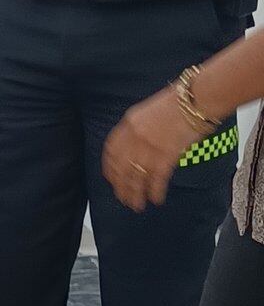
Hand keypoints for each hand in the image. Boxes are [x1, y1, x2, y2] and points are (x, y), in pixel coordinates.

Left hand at [102, 86, 200, 210]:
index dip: (110, 168)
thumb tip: (135, 147)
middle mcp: (135, 137)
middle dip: (121, 186)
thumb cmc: (178, 103)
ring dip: (135, 194)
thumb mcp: (148, 111)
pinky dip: (155, 192)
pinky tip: (156, 199)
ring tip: (136, 205)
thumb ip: (137, 128)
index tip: (111, 179)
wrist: (196, 99)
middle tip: (123, 198)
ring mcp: (149, 147)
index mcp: (128, 123)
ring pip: (136, 177)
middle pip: (121, 168)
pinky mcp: (166, 156)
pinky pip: (157, 179)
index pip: (111, 151)